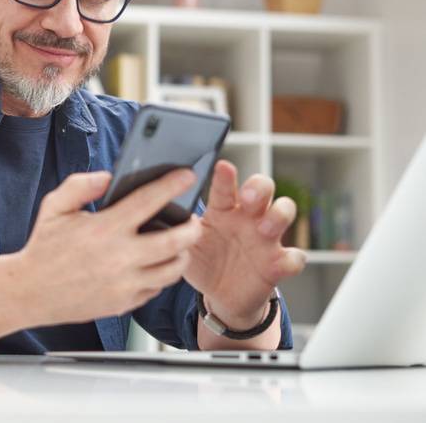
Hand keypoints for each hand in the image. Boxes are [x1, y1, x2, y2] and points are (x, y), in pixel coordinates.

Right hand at [16, 168, 201, 326]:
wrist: (29, 292)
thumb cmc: (43, 247)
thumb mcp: (54, 207)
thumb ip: (80, 186)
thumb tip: (108, 177)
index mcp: (104, 229)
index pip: (149, 202)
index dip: (172, 185)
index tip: (186, 176)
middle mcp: (119, 257)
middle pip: (175, 242)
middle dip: (192, 227)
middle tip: (193, 219)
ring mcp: (124, 284)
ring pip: (172, 269)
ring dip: (182, 254)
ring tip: (179, 244)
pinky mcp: (124, 303)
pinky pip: (155, 288)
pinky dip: (161, 275)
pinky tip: (156, 264)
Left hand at [184, 160, 306, 327]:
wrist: (220, 296)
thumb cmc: (203, 262)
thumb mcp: (187, 246)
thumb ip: (179, 230)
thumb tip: (165, 212)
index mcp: (222, 210)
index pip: (225, 188)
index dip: (225, 177)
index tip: (223, 166)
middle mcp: (247, 218)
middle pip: (263, 188)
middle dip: (259, 187)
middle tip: (247, 198)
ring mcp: (266, 239)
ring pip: (284, 212)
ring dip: (278, 215)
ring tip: (265, 228)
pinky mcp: (278, 263)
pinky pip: (295, 257)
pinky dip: (293, 259)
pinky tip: (282, 262)